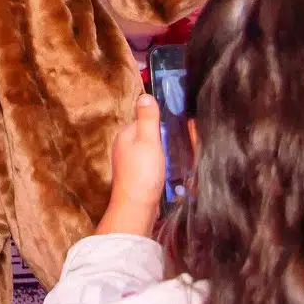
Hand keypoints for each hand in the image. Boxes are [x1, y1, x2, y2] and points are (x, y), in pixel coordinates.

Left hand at [96, 94, 165, 236]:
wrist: (136, 208)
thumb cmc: (142, 172)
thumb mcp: (148, 140)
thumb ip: (148, 118)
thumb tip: (145, 95)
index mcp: (125, 134)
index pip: (145, 120)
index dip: (161, 124)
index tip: (176, 130)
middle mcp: (124, 147)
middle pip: (149, 136)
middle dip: (163, 141)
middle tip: (178, 147)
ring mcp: (129, 163)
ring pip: (152, 152)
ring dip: (164, 155)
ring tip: (176, 160)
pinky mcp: (136, 177)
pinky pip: (152, 166)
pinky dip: (161, 167)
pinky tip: (169, 173)